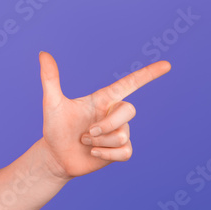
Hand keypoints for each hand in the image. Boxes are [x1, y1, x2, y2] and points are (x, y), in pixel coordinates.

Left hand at [37, 51, 170, 179]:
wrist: (55, 156)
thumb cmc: (55, 128)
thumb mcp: (52, 103)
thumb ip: (50, 79)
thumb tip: (43, 53)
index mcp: (103, 99)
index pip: (130, 83)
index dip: (148, 74)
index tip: (167, 65)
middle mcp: (114, 113)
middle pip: (129, 110)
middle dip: (107, 124)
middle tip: (86, 134)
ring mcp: (119, 132)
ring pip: (123, 134)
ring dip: (100, 142)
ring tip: (85, 143)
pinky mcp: (120, 151)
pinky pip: (125, 151)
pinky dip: (107, 154)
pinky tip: (94, 154)